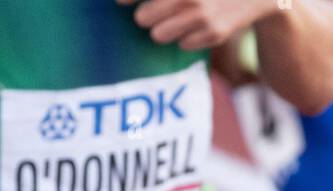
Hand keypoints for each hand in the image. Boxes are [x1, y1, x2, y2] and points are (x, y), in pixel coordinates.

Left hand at [119, 0, 275, 50]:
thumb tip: (122, 1)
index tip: (119, 2)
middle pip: (143, 18)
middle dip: (144, 16)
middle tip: (148, 14)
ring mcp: (202, 15)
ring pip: (159, 35)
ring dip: (160, 30)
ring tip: (171, 20)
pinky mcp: (213, 33)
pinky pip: (182, 44)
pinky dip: (184, 37)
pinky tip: (195, 25)